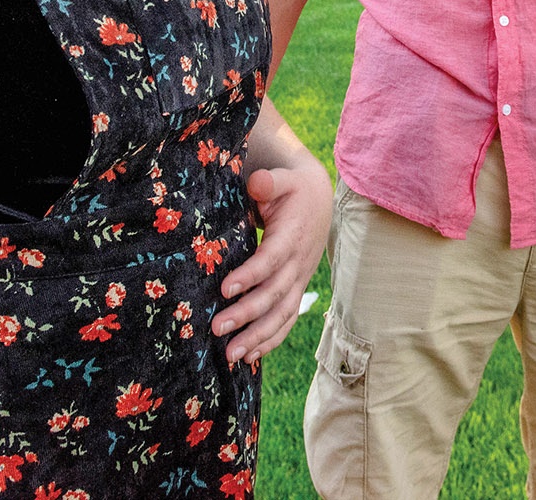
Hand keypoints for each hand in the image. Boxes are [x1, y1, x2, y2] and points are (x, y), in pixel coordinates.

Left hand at [211, 159, 330, 363]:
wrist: (318, 202)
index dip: (251, 275)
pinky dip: (270, 341)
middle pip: (274, 294)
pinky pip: (286, 320)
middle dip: (247, 314)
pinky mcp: (295, 290)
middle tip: (217, 328)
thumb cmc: (292, 189)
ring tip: (230, 355)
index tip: (225, 288)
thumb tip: (257, 183)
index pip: (271, 259)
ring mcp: (299, 280)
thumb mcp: (282, 179)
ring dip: (258, 337)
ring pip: (282, 314)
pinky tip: (249, 357)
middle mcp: (298, 263)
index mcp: (292, 236)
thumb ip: (270, 181)